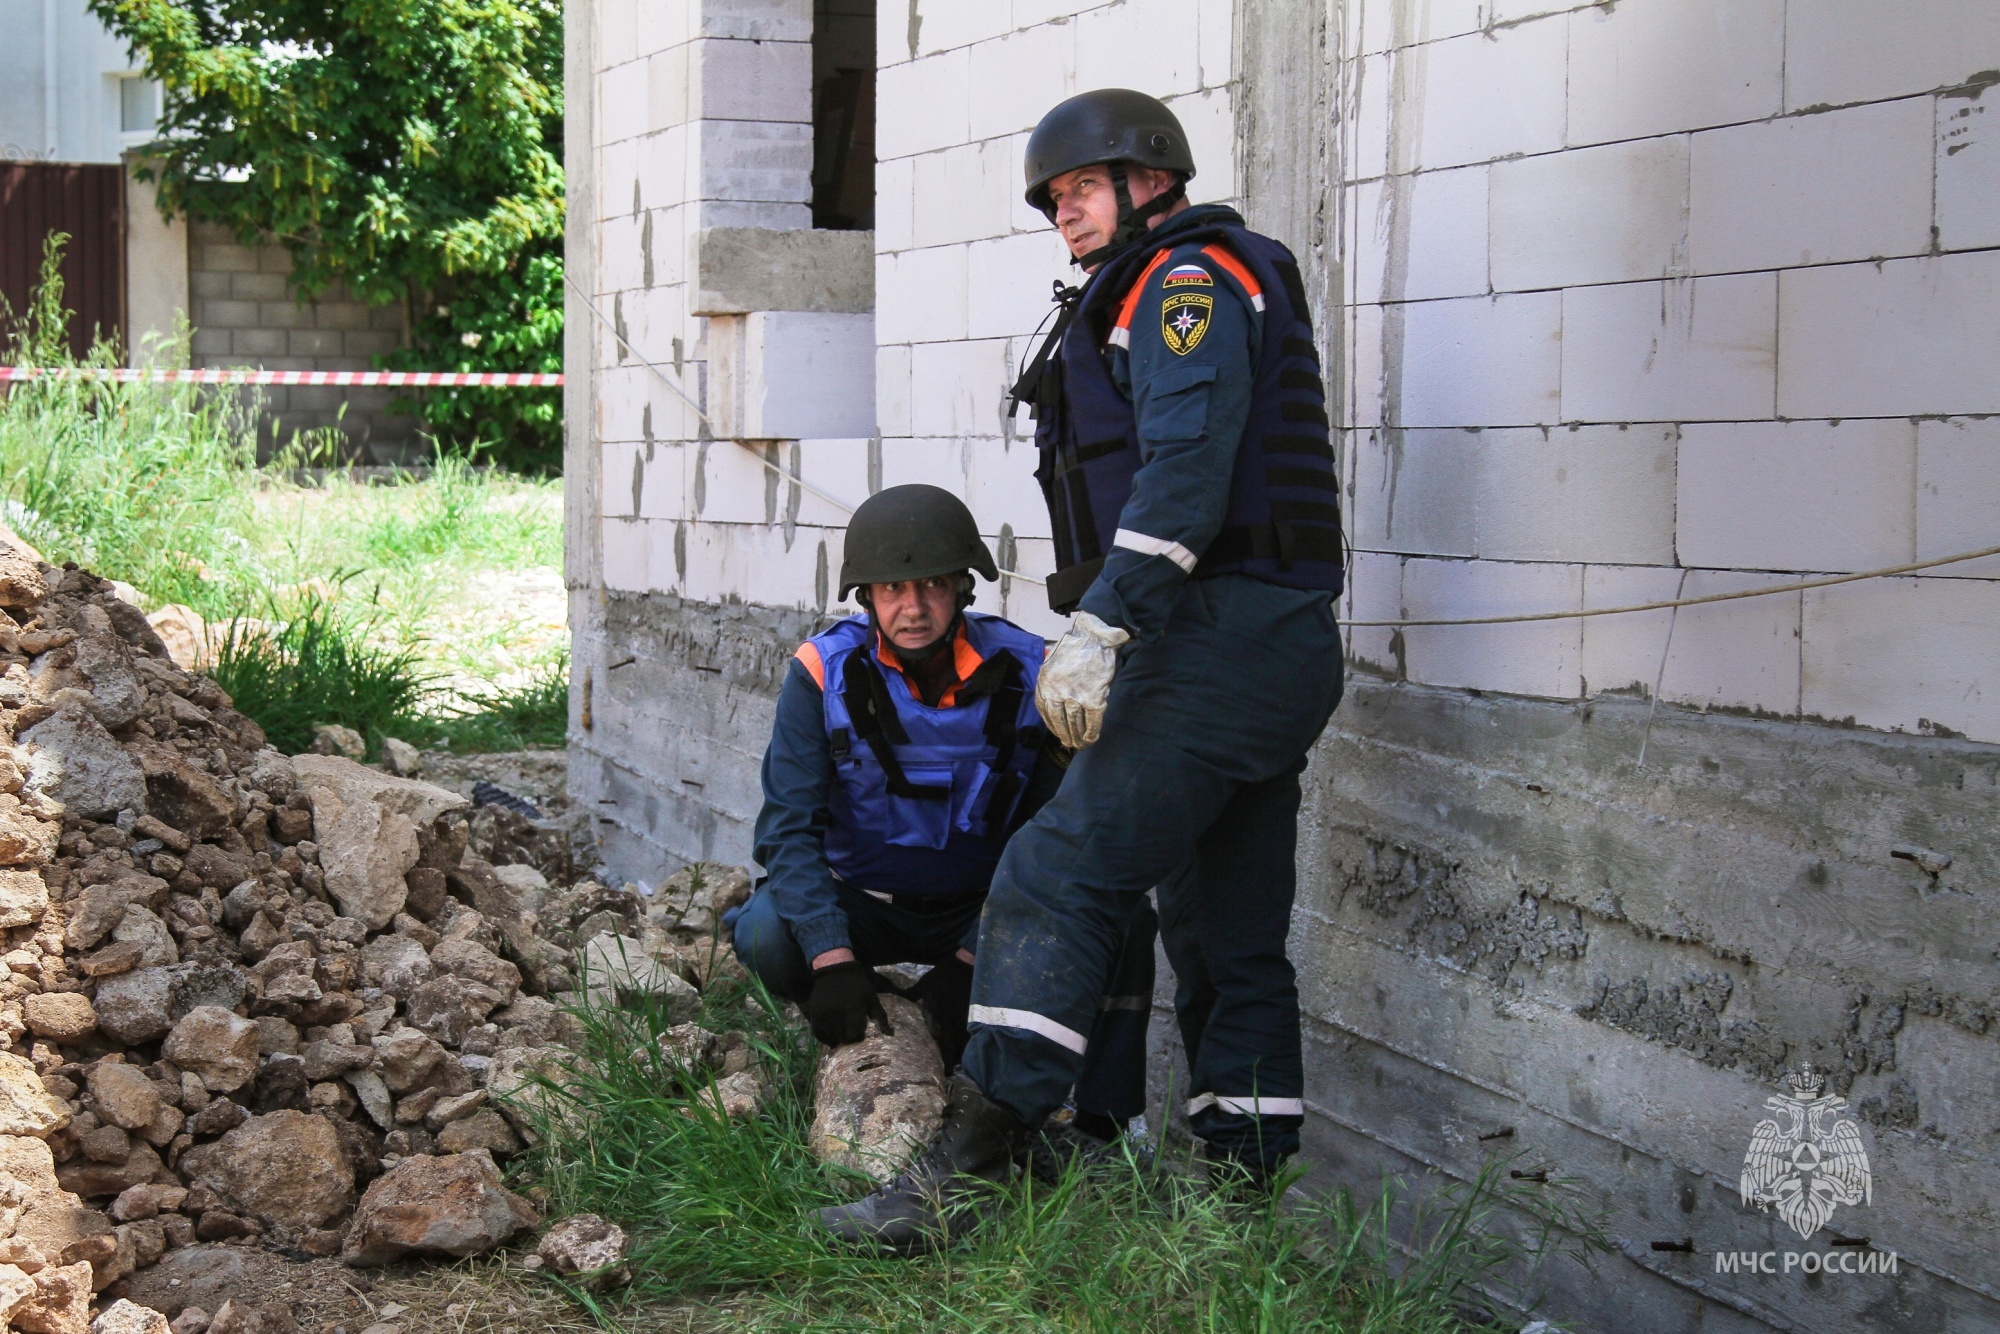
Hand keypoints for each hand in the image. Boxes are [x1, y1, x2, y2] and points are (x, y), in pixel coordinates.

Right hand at [804, 959, 890, 1046]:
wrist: (835, 970)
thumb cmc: (857, 984)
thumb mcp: (872, 997)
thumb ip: (881, 1016)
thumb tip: (889, 1034)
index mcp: (854, 1009)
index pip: (855, 1035)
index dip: (859, 1036)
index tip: (860, 1032)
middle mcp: (837, 1014)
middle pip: (843, 1038)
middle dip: (848, 1038)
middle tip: (850, 1033)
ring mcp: (824, 1014)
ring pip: (830, 1037)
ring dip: (837, 1039)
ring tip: (841, 1036)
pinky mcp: (815, 1013)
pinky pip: (818, 1033)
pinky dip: (824, 1038)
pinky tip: (829, 1039)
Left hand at [911, 954, 975, 1072]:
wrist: (966, 965)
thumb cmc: (943, 976)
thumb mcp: (924, 984)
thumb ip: (911, 995)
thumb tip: (894, 998)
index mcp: (939, 1013)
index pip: (939, 1040)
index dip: (940, 1057)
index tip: (938, 1071)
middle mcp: (952, 1020)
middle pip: (952, 1047)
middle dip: (950, 1062)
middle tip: (947, 1076)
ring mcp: (965, 1019)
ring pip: (963, 1043)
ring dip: (959, 1055)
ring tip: (956, 1070)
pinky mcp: (973, 1015)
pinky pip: (971, 1035)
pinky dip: (967, 1044)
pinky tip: (966, 1052)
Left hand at [1035, 611, 1129, 748]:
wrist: (1094, 637)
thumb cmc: (1075, 647)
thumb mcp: (1052, 663)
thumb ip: (1051, 683)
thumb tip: (1057, 703)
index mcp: (1044, 683)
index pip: (1044, 710)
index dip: (1051, 725)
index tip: (1056, 731)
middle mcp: (1056, 691)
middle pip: (1059, 721)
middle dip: (1064, 735)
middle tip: (1069, 743)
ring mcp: (1075, 696)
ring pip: (1075, 723)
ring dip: (1078, 737)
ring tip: (1080, 744)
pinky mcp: (1093, 698)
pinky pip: (1092, 721)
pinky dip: (1092, 732)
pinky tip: (1092, 738)